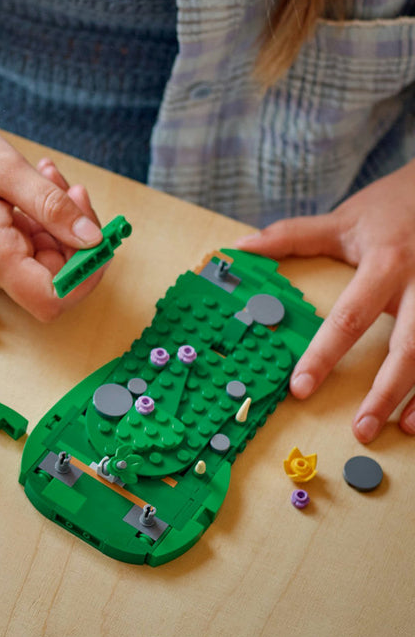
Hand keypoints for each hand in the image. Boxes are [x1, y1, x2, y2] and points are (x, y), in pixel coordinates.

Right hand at [0, 101, 106, 321]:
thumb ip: (51, 207)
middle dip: (77, 236)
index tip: (97, 235)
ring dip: (60, 220)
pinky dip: (42, 217)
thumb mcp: (4, 168)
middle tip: (70, 188)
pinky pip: (28, 245)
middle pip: (56, 278)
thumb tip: (93, 239)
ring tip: (47, 175)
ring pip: (46, 258)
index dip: (85, 274)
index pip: (53, 299)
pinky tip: (36, 183)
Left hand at [235, 159, 414, 442]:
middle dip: (386, 391)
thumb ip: (291, 236)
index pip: (350, 317)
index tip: (300, 387)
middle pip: (408, 346)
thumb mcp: (343, 219)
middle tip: (360, 429)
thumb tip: (239, 248)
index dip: (324, 355)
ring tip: (401, 428)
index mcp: (386, 264)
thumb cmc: (394, 207)